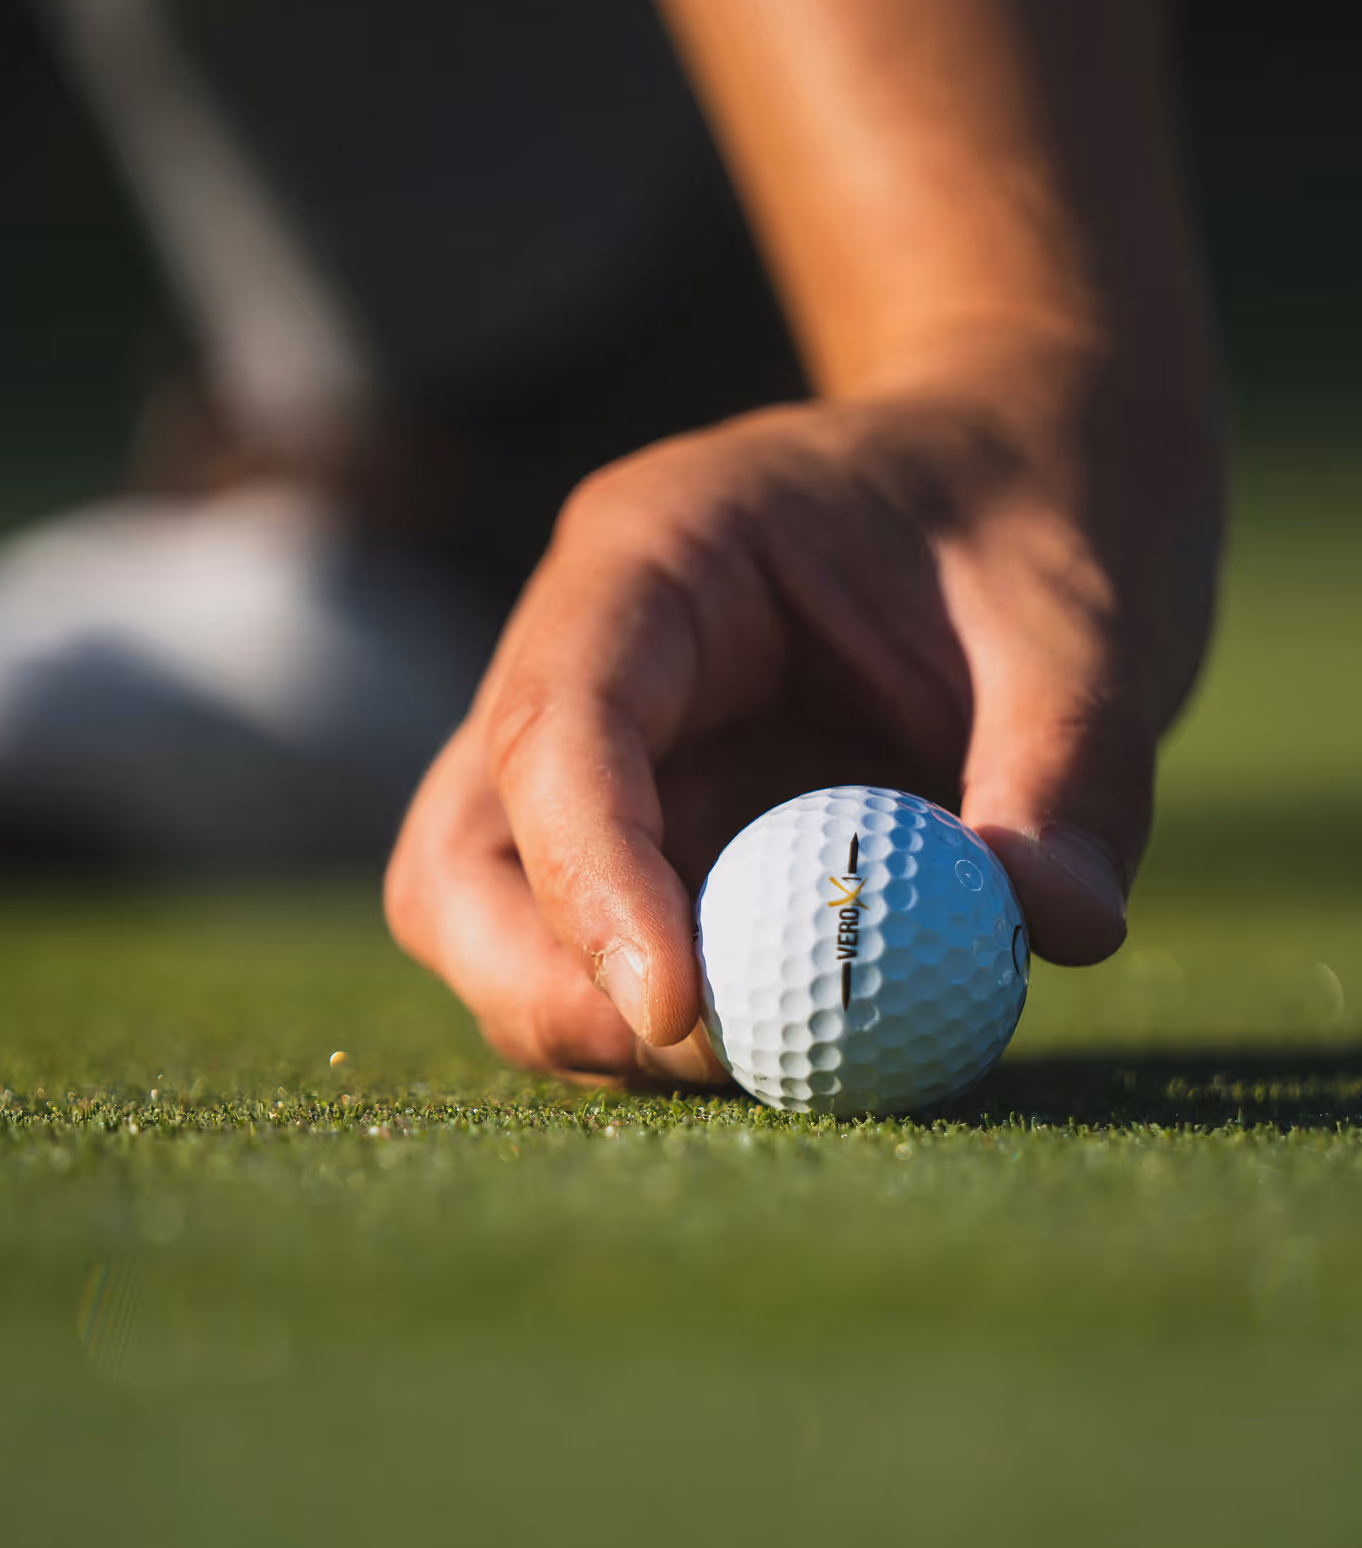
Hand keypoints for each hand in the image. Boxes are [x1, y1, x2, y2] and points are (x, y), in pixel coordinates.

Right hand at [385, 360, 1222, 1082]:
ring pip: (504, 933)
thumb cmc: (1038, 517)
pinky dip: (681, 1030)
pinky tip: (806, 1033)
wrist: (1024, 484)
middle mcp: (587, 660)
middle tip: (713, 1063)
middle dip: (550, 990)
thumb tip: (1059, 928)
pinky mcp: (648, 846)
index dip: (589, 880)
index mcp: (662, 554)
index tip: (679, 1010)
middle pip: (463, 859)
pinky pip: (605, 965)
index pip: (557, 724)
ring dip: (610, 1026)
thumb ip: (1073, 779)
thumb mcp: (1085, 632)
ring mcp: (602, 765)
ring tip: (794, 1050)